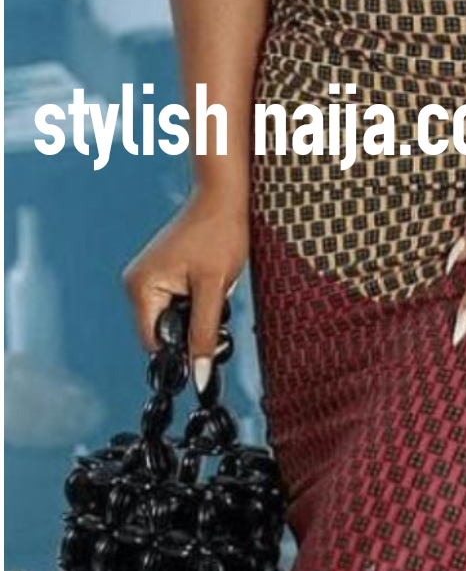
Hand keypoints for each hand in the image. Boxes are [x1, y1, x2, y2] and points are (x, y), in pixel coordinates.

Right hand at [122, 185, 247, 391]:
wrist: (224, 195)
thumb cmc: (219, 233)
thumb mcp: (214, 287)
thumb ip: (204, 333)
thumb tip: (199, 376)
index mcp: (141, 288)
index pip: (155, 342)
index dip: (181, 351)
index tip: (209, 345)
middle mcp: (136, 283)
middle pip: (164, 330)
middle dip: (191, 325)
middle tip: (217, 302)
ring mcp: (147, 276)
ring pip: (173, 316)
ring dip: (196, 311)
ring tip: (213, 284)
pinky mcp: (161, 271)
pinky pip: (176, 300)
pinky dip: (195, 298)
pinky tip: (209, 279)